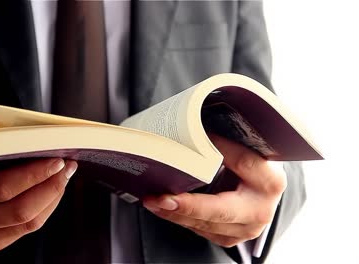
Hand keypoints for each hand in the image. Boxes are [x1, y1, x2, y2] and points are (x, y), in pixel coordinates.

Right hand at [0, 119, 77, 250]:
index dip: (32, 175)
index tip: (54, 158)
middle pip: (19, 210)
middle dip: (50, 186)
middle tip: (65, 164)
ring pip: (28, 221)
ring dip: (53, 196)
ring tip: (64, 173)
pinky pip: (27, 228)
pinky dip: (46, 207)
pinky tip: (52, 188)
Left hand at [143, 135, 286, 246]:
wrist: (260, 192)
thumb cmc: (250, 166)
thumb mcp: (245, 151)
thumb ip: (226, 144)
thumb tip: (191, 129)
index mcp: (271, 182)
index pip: (242, 163)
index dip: (218, 149)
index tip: (189, 139)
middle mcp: (260, 211)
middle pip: (219, 210)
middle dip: (186, 205)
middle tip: (161, 198)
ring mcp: (245, 230)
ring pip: (204, 224)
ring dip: (174, 212)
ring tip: (152, 200)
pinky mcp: (229, 238)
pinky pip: (199, 230)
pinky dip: (178, 217)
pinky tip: (161, 207)